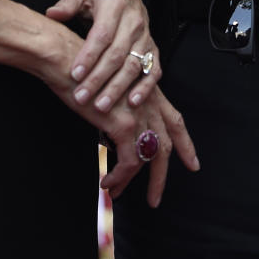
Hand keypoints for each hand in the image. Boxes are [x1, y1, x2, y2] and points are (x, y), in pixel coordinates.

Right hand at [33, 15, 197, 206]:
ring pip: (148, 158)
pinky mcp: (124, 123)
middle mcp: (148, 102)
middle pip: (166, 145)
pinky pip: (128, 161)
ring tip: (118, 192)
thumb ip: (118, 109)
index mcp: (147, 92)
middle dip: (161, 175)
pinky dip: (119, 176)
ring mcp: (138, 113)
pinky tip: (107, 182)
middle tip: (155, 198)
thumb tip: (113, 135)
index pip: (174, 121)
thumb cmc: (80, 70)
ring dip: (132, 181)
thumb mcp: (108, 89)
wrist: (66, 60)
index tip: (192, 163)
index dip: (184, 144)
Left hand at [46, 0, 159, 111]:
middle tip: (81, 97)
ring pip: (133, 65)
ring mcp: (145, 36)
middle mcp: (134, 21)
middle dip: (99, 78)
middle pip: (117, 54)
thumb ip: (67, 3)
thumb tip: (52, 13)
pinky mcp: (152, 48)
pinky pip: (153, 70)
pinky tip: (133, 102)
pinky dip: (145, 87)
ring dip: (118, 88)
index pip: (102, 34)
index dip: (89, 56)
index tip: (75, 74)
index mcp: (115, 5)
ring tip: (101, 106)